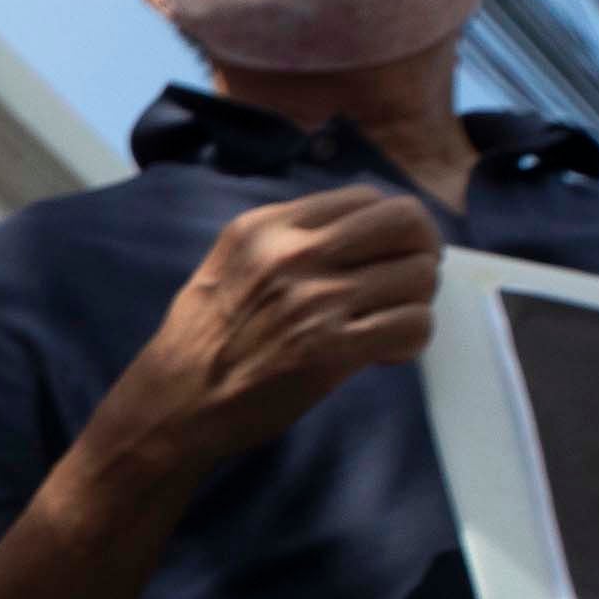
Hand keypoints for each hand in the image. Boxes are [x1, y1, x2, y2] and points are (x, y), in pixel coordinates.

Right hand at [90, 187, 441, 477]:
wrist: (177, 402)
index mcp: (269, 227)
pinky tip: (386, 353)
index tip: (386, 253)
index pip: (365, 197)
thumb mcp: (229, 262)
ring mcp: (317, 301)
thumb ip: (284, 237)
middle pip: (406, 222)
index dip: (390, 225)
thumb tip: (352, 230)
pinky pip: (413, 325)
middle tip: (408, 280)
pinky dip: (412, 340)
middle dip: (422, 249)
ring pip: (419, 275)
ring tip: (391, 323)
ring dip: (417, 301)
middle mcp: (295, 254)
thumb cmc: (201, 337)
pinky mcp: (334, 350)